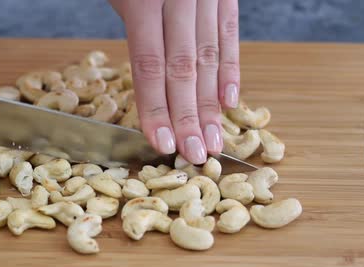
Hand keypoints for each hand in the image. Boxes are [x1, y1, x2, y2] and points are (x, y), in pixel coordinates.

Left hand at [109, 0, 239, 163]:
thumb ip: (133, 31)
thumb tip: (148, 84)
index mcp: (143, 2)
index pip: (149, 66)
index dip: (155, 108)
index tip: (163, 143)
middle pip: (182, 70)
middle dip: (188, 118)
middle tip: (194, 154)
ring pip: (209, 58)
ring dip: (212, 105)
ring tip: (213, 140)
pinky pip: (229, 33)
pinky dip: (230, 70)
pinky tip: (229, 102)